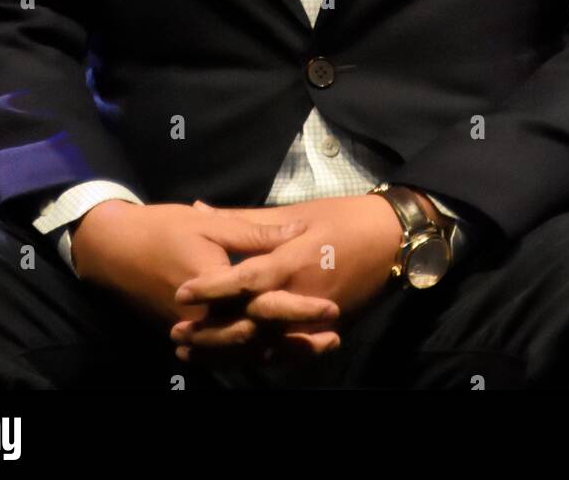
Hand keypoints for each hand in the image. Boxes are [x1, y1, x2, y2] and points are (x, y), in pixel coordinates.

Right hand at [69, 199, 339, 360]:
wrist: (115, 250)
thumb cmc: (164, 229)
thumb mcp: (211, 224)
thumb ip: (255, 233)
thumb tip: (296, 234)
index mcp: (216, 287)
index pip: (265, 304)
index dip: (299, 309)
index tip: (330, 307)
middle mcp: (207, 317)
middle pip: (259, 336)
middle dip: (297, 339)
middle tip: (333, 336)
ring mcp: (196, 330)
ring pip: (243, 351)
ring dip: (280, 352)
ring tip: (314, 349)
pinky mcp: (190, 333)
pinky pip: (224, 353)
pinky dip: (250, 355)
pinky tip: (273, 353)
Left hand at [170, 194, 402, 363]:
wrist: (392, 239)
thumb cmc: (342, 217)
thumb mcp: (295, 211)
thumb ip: (248, 219)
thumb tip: (203, 210)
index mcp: (294, 260)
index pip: (246, 280)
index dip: (213, 288)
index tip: (182, 292)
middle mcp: (302, 294)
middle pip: (250, 321)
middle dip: (213, 331)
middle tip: (177, 336)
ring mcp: (315, 316)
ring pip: (266, 341)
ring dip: (229, 349)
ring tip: (193, 354)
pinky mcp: (325, 327)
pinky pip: (288, 347)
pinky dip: (259, 354)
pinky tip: (234, 358)